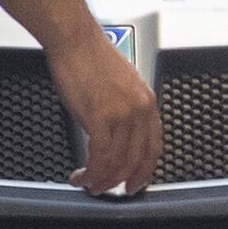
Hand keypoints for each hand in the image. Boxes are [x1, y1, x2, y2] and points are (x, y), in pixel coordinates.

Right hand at [50, 32, 164, 198]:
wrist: (74, 38)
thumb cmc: (88, 54)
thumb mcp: (119, 83)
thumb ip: (121, 108)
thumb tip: (111, 131)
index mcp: (146, 101)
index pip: (153, 145)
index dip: (144, 169)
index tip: (134, 180)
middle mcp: (139, 110)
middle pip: (138, 159)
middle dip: (123, 180)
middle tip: (109, 190)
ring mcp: (122, 115)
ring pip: (119, 161)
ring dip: (103, 179)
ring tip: (89, 184)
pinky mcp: (101, 118)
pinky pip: (101, 156)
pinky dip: (92, 171)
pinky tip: (82, 174)